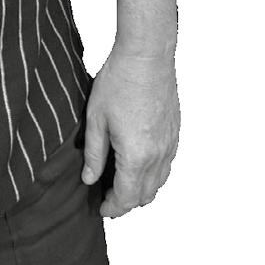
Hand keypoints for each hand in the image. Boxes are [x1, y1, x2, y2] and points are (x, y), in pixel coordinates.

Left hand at [81, 47, 179, 217]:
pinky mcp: (175, 132)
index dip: (112, 207)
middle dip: (126, 203)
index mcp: (136, 156)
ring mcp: (170, 144)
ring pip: (159, 183)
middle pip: (145, 195)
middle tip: (108, 198)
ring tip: (122, 183)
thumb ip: (94, 153)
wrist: (147, 55)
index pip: (126, 197)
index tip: (101, 208)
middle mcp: (158, 155)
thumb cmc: (119, 81)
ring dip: (142, 190)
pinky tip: (139, 163)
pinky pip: (167, 165)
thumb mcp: (96, 118)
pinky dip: (154, 174)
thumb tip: (90, 179)